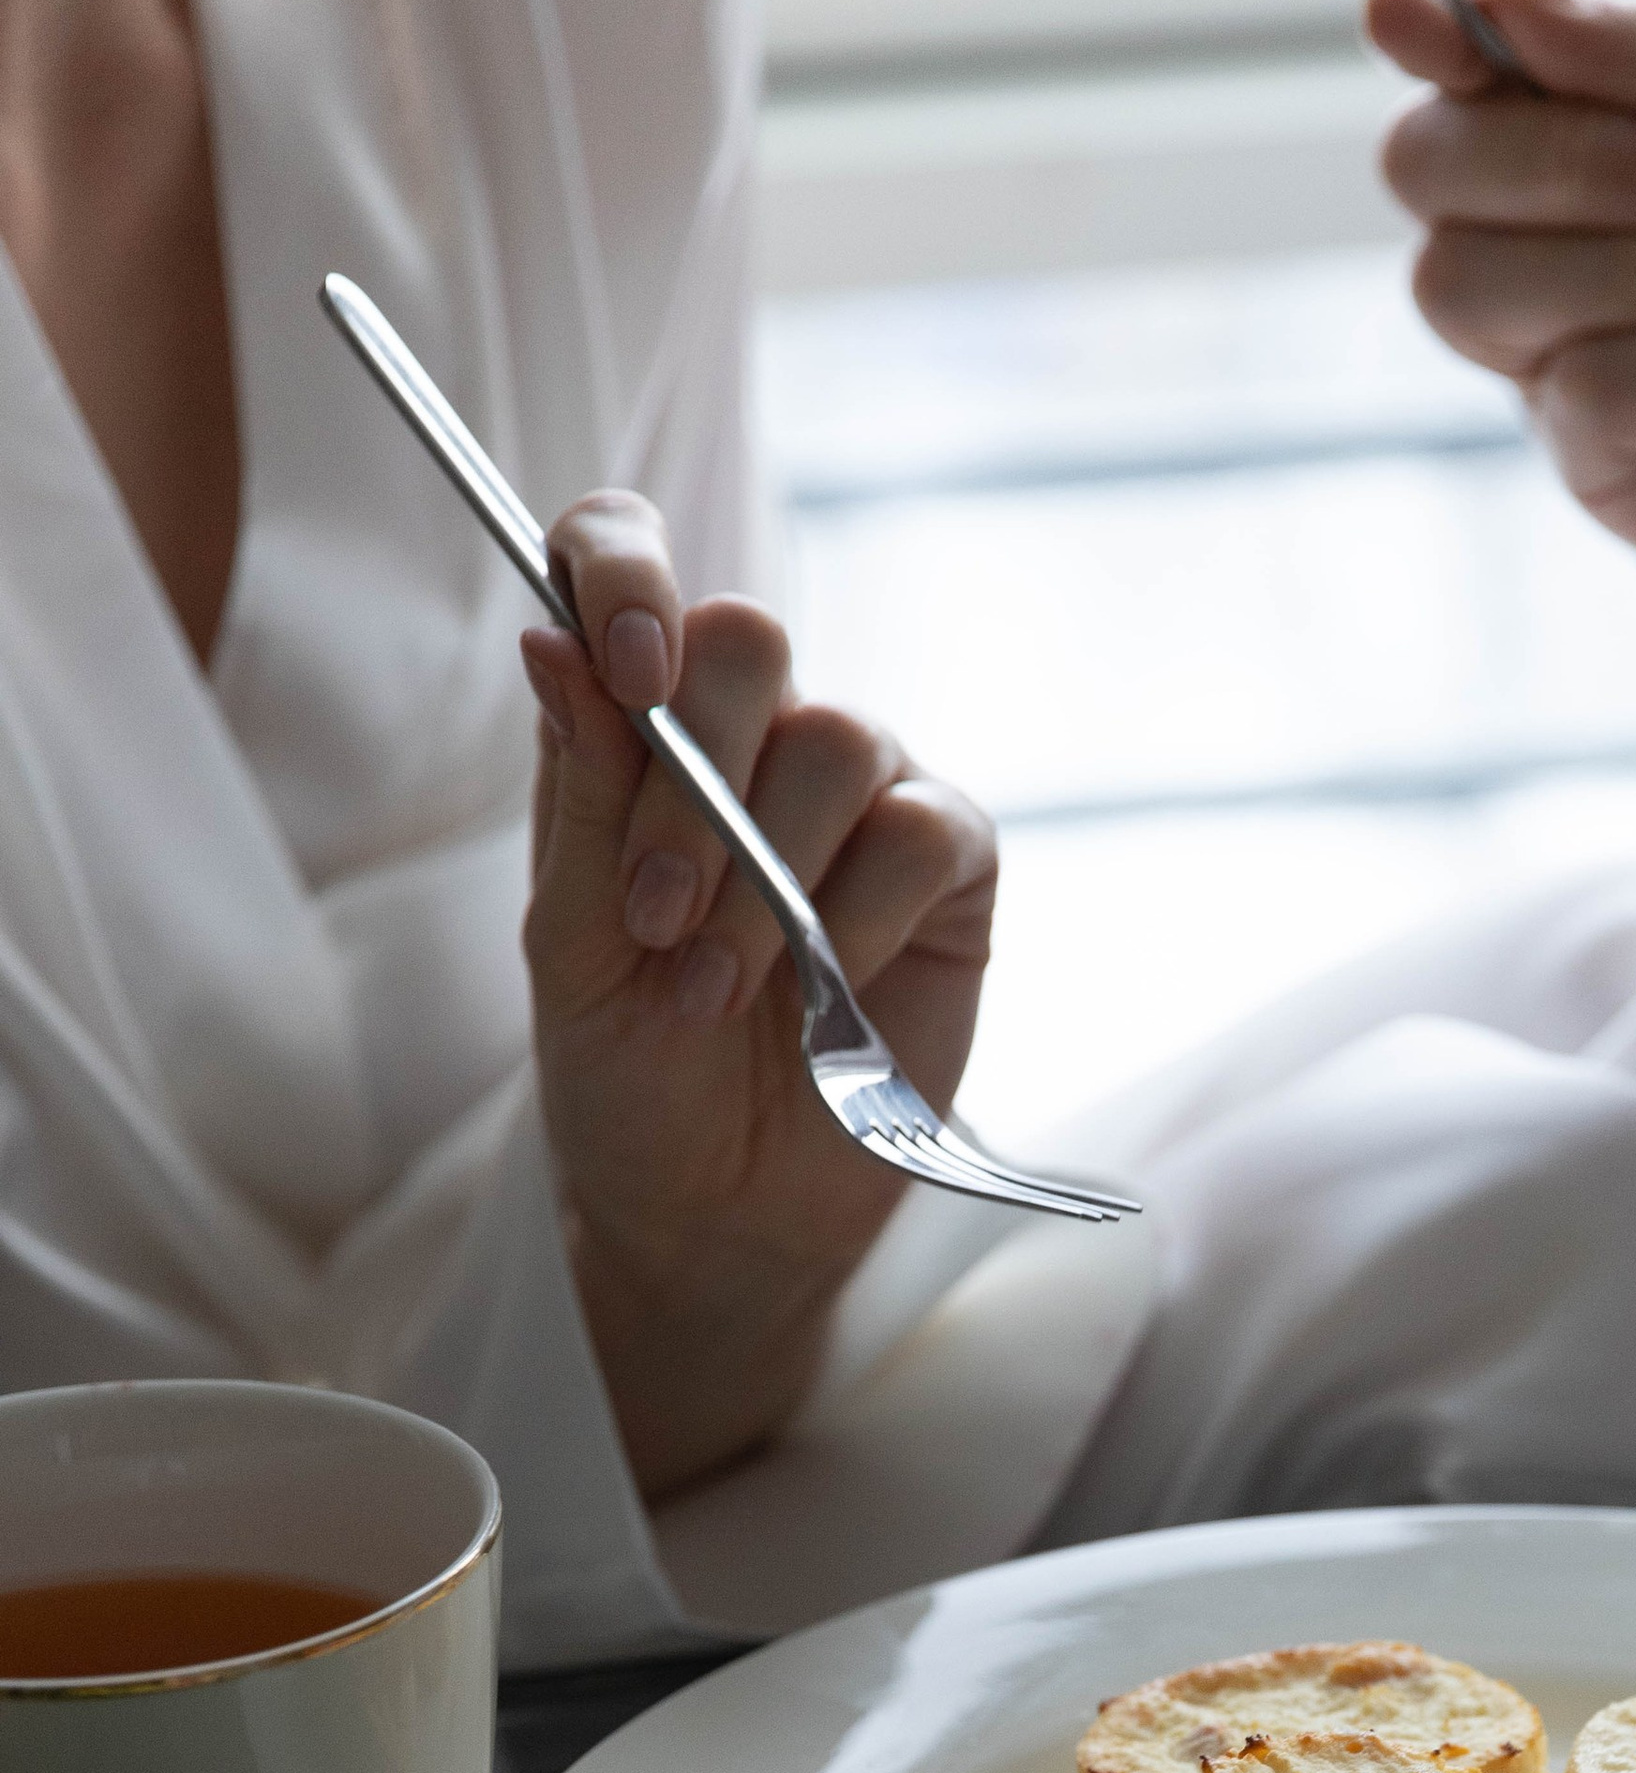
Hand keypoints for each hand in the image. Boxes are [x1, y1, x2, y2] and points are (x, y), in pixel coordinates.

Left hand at [522, 494, 998, 1500]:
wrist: (716, 1212)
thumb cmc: (628, 1076)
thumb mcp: (573, 944)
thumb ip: (579, 798)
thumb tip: (551, 641)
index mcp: (638, 724)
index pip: (625, 560)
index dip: (624, 575)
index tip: (623, 672)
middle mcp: (753, 735)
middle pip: (747, 637)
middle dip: (695, 765)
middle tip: (656, 908)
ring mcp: (860, 795)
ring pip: (838, 739)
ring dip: (764, 871)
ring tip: (714, 989)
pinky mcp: (948, 867)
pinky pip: (919, 833)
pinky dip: (861, 913)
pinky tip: (821, 992)